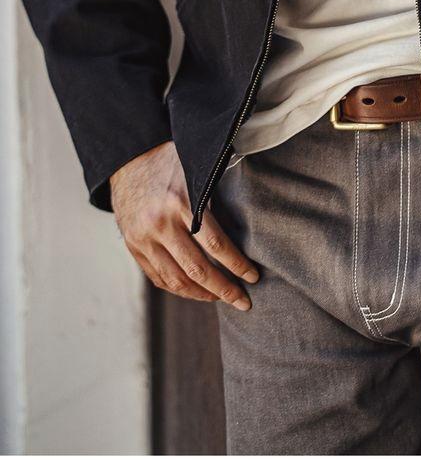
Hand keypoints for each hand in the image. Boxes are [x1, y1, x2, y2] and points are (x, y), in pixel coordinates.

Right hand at [110, 141, 257, 309]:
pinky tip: (196, 291)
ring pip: (176, 279)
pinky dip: (178, 288)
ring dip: (202, 294)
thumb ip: (216, 192)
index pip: (215, 245)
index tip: (253, 277)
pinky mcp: (133, 246)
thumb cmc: (170, 159)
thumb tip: (248, 215)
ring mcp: (143, 238)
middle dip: (224, 289)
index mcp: (181, 202)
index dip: (237, 265)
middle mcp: (160, 224)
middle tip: (243, 301)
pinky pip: (158, 277)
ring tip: (221, 297)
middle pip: (197, 269)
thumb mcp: (196, 167)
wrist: (127, 158)